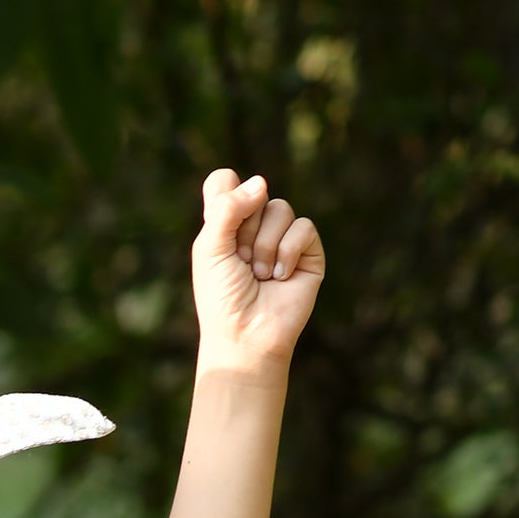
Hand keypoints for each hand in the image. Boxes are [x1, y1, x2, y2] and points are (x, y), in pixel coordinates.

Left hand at [191, 168, 323, 373]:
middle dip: (245, 230)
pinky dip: (288, 252)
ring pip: (280, 208)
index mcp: (225, 224)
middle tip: (240, 263)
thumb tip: (261, 183)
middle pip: (255, 192)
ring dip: (266, 245)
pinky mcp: (308, 253)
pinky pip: (304, 227)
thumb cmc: (222, 298)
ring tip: (260, 275)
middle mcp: (254, 226)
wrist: (246, 336)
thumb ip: (226, 209)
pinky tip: (280, 278)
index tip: (220, 221)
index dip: (225, 192)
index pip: (225, 181)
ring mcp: (282, 238)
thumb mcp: (210, 249)